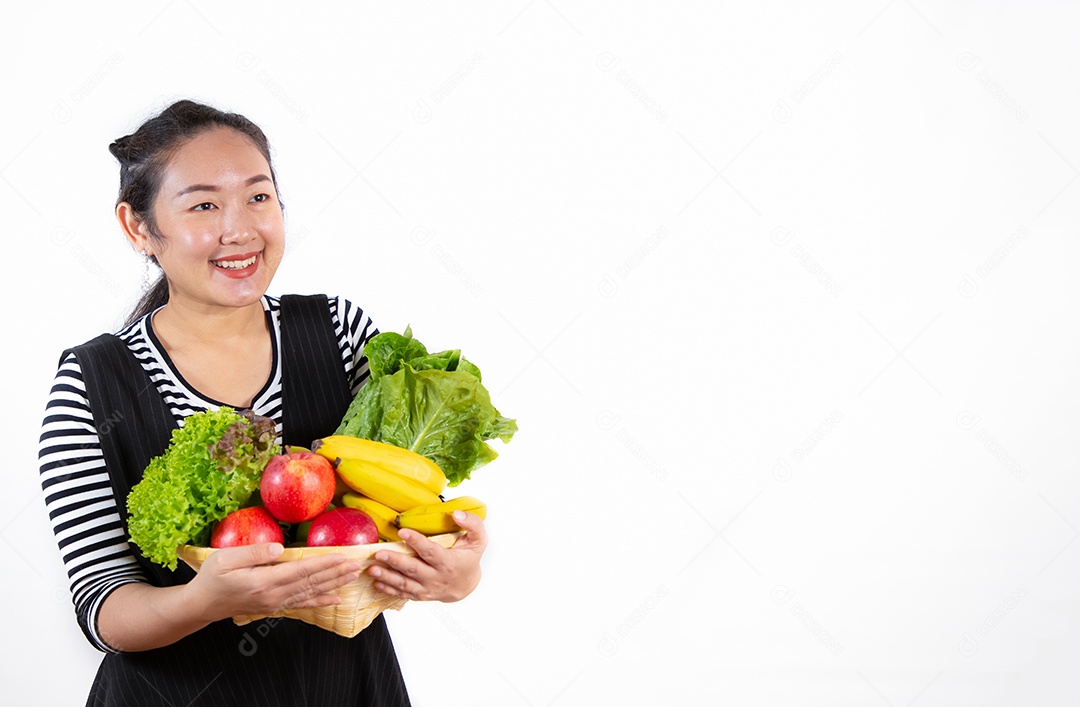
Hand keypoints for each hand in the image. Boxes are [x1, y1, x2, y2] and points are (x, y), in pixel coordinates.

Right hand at [185, 542, 362, 620]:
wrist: (202, 605)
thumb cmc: (212, 578)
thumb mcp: (225, 559)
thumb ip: (253, 553)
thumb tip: (279, 549)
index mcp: (264, 581)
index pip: (302, 571)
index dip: (324, 564)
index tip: (342, 557)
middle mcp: (275, 595)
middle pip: (312, 582)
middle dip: (336, 573)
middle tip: (358, 565)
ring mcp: (276, 603)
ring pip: (311, 592)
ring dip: (334, 584)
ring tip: (352, 576)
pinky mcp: (275, 606)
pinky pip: (303, 604)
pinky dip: (321, 601)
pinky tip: (336, 599)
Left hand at [368, 511, 487, 602]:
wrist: (466, 585)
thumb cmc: (469, 558)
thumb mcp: (478, 540)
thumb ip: (472, 524)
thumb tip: (457, 513)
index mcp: (448, 562)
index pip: (431, 551)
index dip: (416, 541)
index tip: (402, 532)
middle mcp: (436, 578)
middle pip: (413, 569)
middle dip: (395, 561)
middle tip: (379, 553)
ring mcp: (427, 589)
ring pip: (405, 584)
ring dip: (387, 577)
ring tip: (372, 569)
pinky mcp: (420, 595)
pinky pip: (403, 594)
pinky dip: (388, 589)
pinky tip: (376, 583)